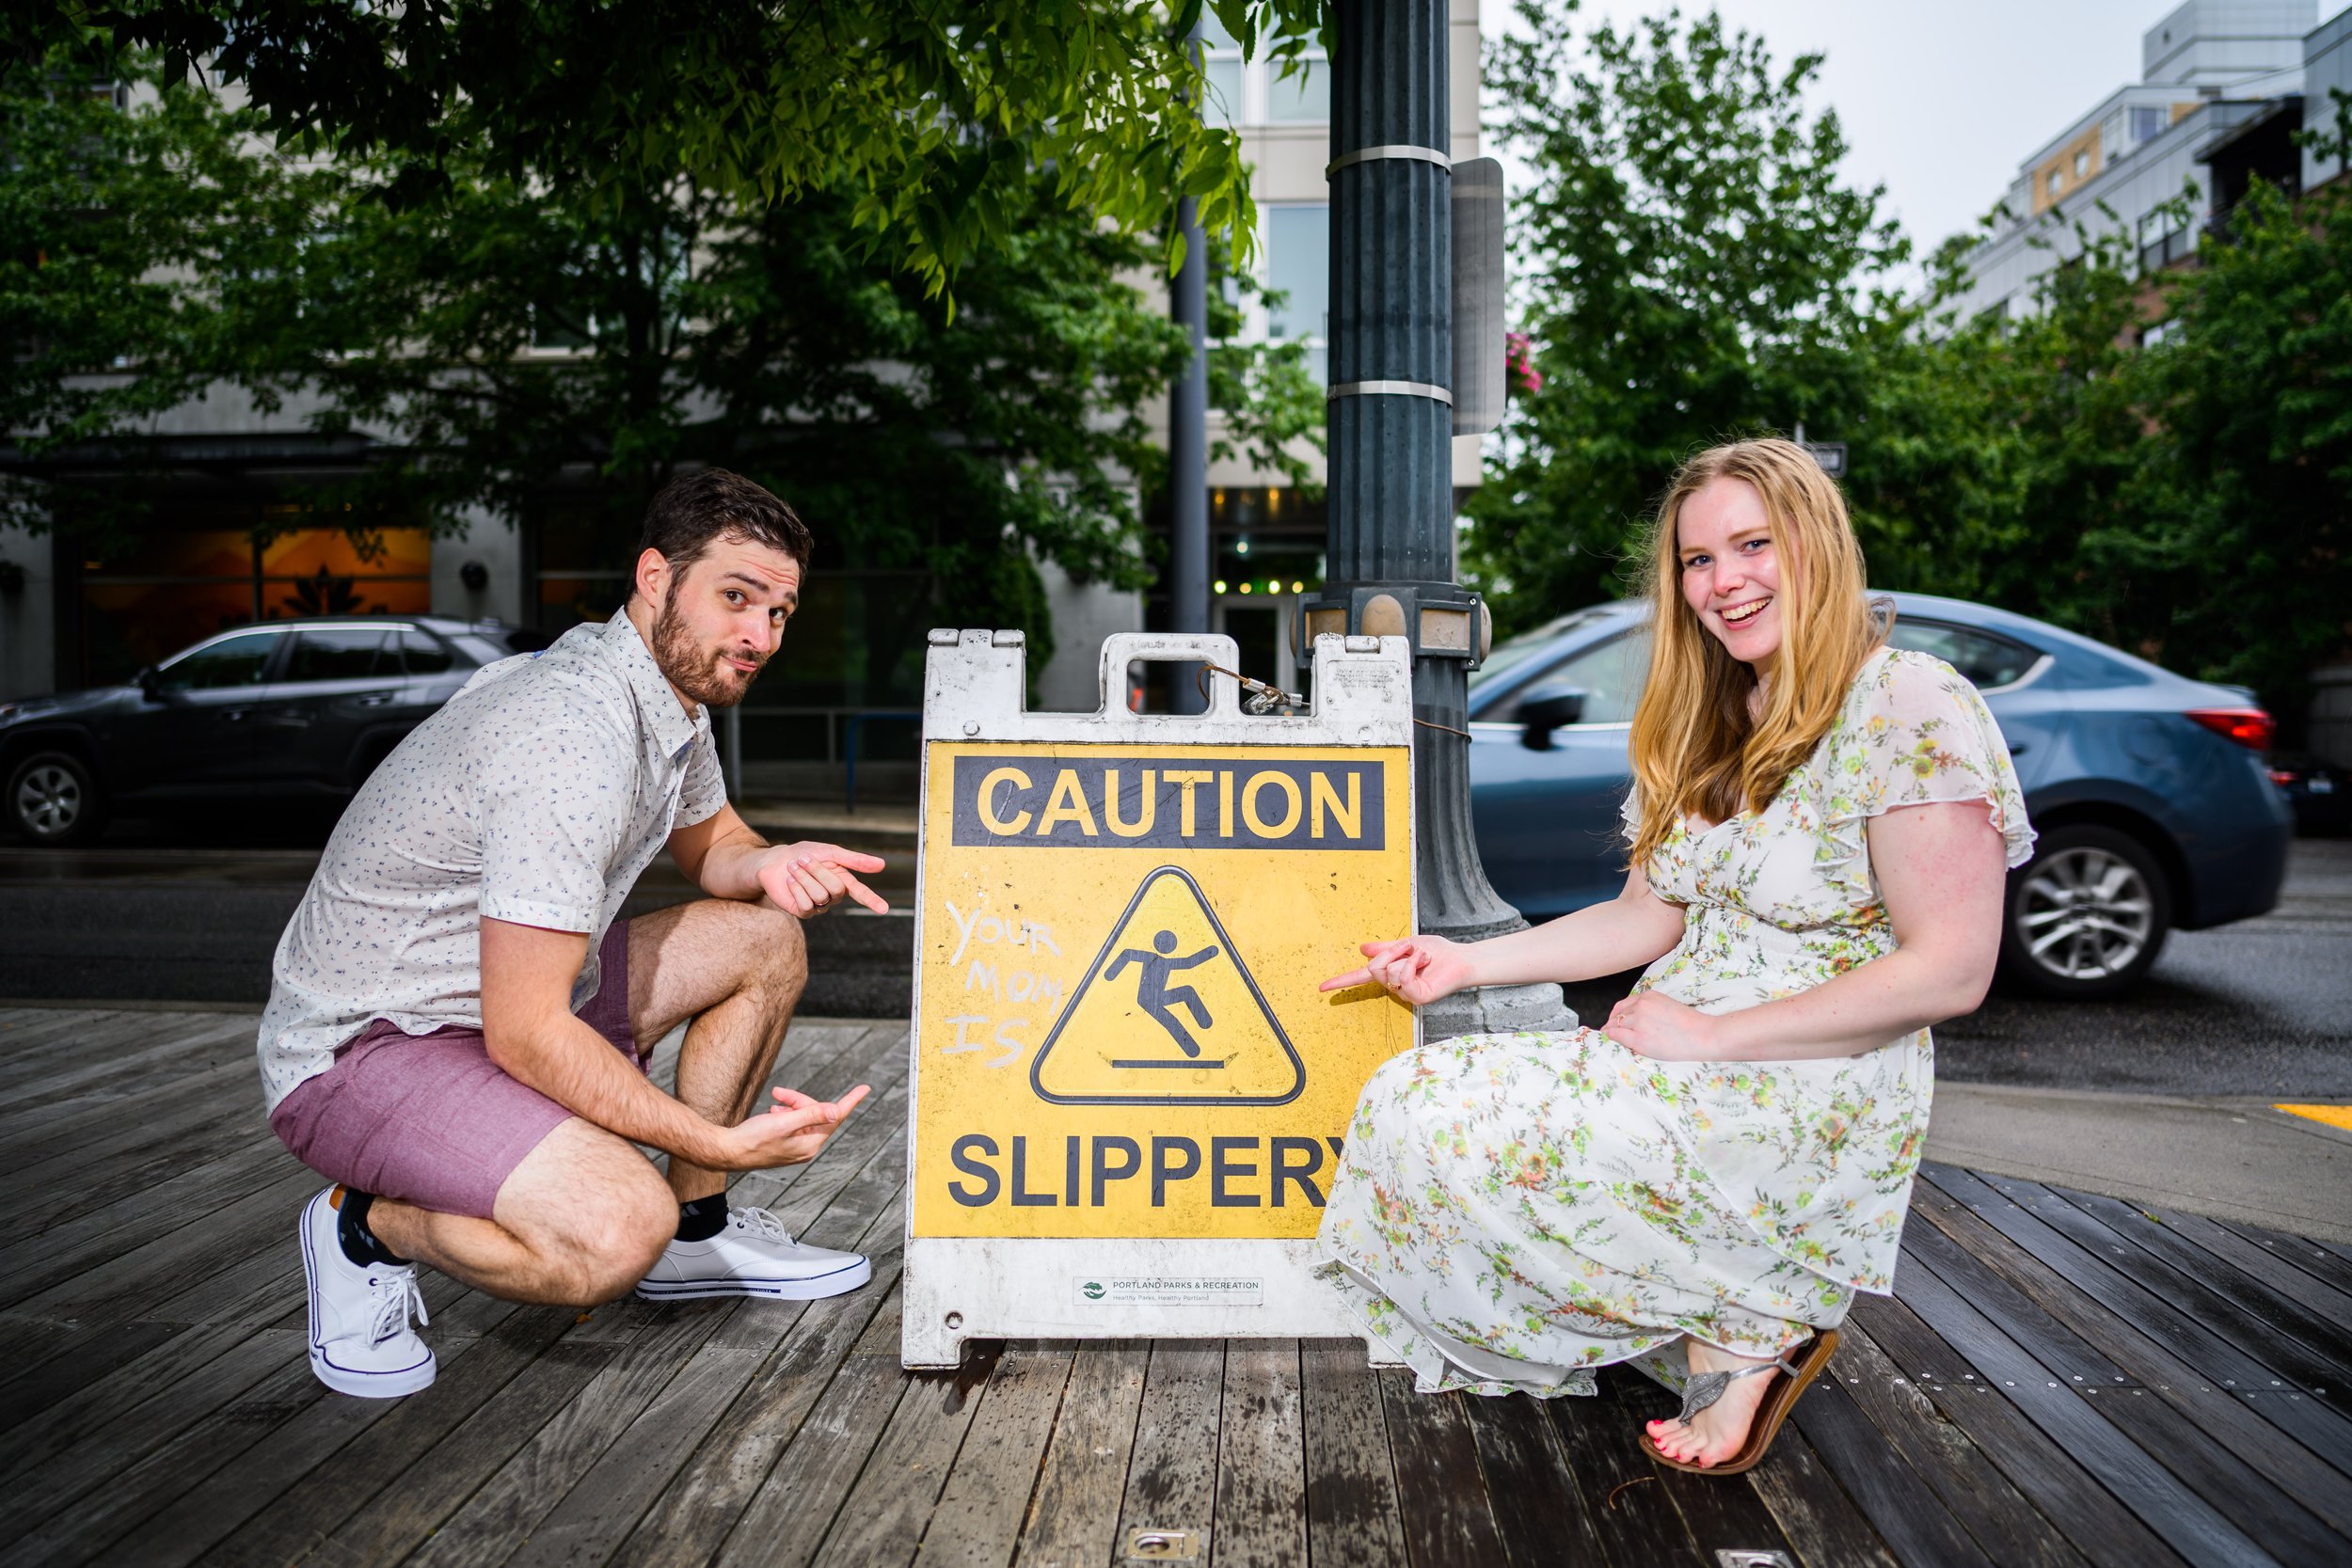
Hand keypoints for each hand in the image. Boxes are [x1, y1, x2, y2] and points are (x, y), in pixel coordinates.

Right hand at [706, 1083, 871, 1169]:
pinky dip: (785, 1113)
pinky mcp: (785, 1145)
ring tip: (774, 1101)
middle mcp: (806, 1147)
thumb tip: (835, 1111)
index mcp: (809, 1144)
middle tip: (780, 1093)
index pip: (835, 1117)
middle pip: (816, 1114)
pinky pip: (793, 1123)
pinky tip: (773, 1111)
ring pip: (803, 1116)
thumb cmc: (752, 1139)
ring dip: (791, 1105)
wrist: (728, 1151)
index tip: (865, 1088)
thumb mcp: (783, 1123)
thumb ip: (811, 1115)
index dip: (850, 1101)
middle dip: (800, 1100)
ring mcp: (795, 1147)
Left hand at [756, 842, 889, 915]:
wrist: (775, 862)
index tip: (884, 909)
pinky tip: (790, 882)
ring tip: (793, 869)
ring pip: (819, 896)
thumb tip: (882, 865)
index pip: (861, 893)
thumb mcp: (830, 852)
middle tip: (803, 860)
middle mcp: (833, 895)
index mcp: (842, 880)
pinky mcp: (803, 912)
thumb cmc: (803, 854)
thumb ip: (855, 860)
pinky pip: (806, 904)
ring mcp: (819, 905)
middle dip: (817, 870)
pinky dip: (796, 888)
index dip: (873, 900)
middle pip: (836, 888)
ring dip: (804, 877)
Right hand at [1321, 935, 1472, 1006]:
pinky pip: (1403, 977)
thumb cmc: (1437, 952)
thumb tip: (1361, 949)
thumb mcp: (1405, 945)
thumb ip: (1384, 948)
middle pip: (1373, 968)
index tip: (1321, 989)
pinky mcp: (1417, 998)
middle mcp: (1394, 986)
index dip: (1340, 982)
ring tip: (1422, 956)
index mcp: (1389, 973)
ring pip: (1389, 972)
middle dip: (1390, 951)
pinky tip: (1424, 962)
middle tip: (1409, 947)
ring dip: (1406, 955)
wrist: (1460, 958)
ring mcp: (1405, 994)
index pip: (1360, 979)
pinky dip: (1413, 963)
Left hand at [1602, 990, 1720, 1060]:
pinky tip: (1613, 1042)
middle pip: (1618, 1015)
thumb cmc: (1691, 1025)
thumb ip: (1650, 1009)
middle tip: (1610, 1033)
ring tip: (1615, 1040)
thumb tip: (1634, 1020)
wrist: (1704, 1035)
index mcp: (1649, 996)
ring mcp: (1639, 1021)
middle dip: (1613, 1024)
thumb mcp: (1667, 1007)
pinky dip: (1612, 1038)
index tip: (1613, 1021)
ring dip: (1614, 1033)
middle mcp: (1641, 1005)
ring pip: (1616, 1026)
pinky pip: (1617, 1036)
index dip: (1616, 1014)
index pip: (1623, 1004)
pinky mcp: (1639, 1038)